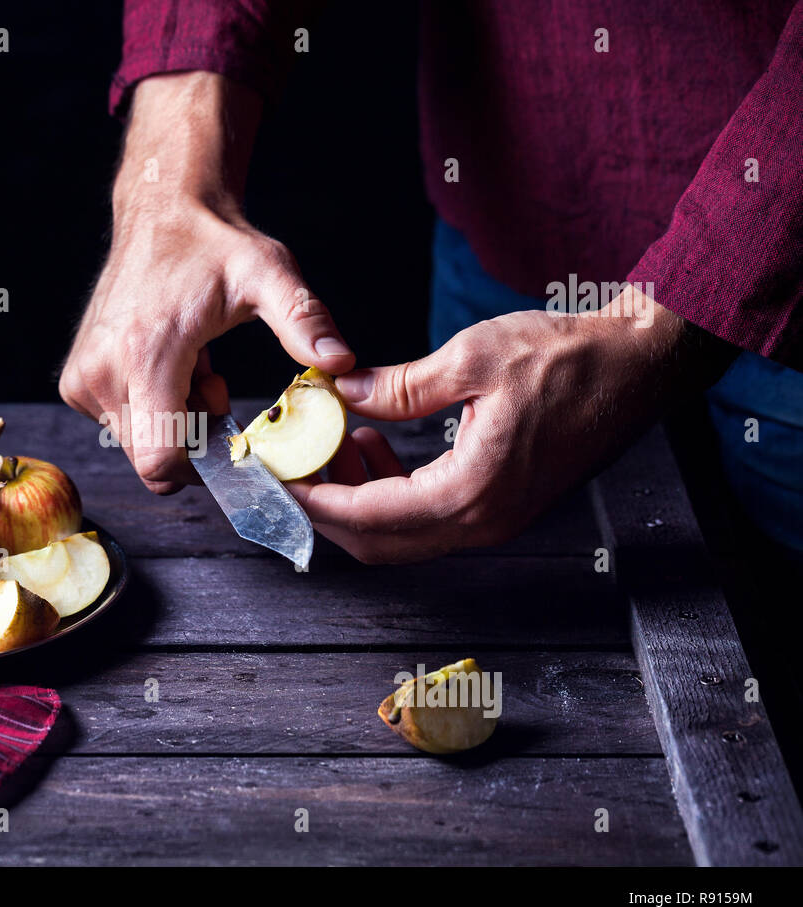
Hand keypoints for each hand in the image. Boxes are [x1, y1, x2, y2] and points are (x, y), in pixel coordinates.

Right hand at [60, 72, 354, 493]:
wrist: (161, 210)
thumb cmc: (214, 244)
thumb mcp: (268, 275)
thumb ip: (304, 321)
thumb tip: (341, 361)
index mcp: (146, 356)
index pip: (160, 460)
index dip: (201, 466)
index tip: (230, 438)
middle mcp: (103, 374)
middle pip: (154, 458)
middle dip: (194, 438)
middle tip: (214, 384)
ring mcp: (83, 380)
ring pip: (138, 444)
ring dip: (175, 421)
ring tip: (194, 366)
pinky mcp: (76, 381)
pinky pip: (121, 425)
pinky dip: (153, 408)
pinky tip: (170, 363)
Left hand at [288, 286, 736, 562]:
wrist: (640, 365)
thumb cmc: (570, 358)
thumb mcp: (472, 358)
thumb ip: (399, 388)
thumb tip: (341, 395)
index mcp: (471, 493)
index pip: (367, 517)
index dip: (311, 499)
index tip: (274, 478)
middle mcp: (482, 522)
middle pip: (375, 540)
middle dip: (325, 505)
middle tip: (294, 460)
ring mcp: (493, 520)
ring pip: (398, 534)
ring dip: (356, 498)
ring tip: (336, 441)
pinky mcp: (499, 505)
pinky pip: (426, 518)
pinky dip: (388, 492)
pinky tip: (376, 444)